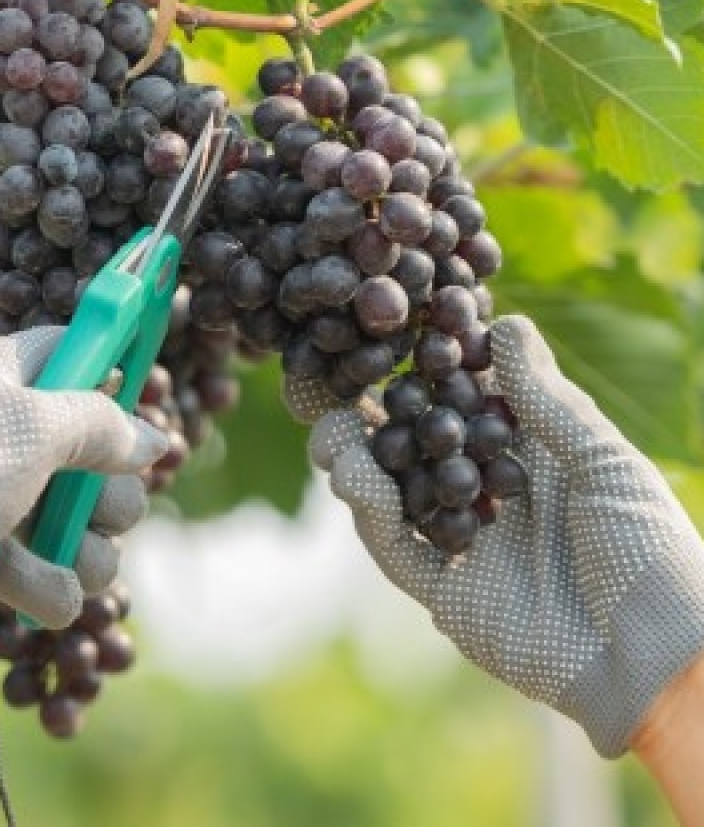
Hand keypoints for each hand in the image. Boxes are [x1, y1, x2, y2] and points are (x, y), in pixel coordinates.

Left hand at [0, 327, 167, 630]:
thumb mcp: (37, 427)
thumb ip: (102, 425)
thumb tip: (152, 438)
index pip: (65, 350)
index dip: (108, 374)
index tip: (138, 406)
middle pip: (81, 449)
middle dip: (107, 492)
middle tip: (102, 510)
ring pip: (64, 515)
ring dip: (84, 546)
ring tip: (76, 561)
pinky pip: (29, 562)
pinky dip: (44, 581)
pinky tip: (47, 595)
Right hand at [301, 315, 703, 755]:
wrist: (660, 659)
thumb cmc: (653, 552)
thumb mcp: (605, 463)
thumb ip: (548, 401)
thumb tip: (507, 323)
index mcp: (530, 455)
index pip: (463, 400)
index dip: (424, 370)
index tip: (384, 332)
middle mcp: (490, 493)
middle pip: (414, 444)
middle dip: (369, 414)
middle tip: (322, 383)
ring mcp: (464, 542)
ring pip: (392, 492)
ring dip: (357, 459)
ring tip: (330, 432)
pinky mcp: (445, 591)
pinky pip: (396, 548)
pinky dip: (371, 513)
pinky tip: (358, 481)